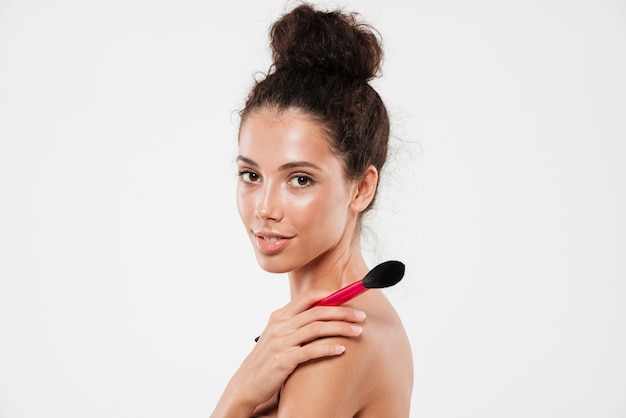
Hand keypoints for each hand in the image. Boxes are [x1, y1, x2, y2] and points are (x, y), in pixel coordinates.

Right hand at [210, 290, 365, 416]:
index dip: (330, 295)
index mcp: (279, 316)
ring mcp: (281, 342)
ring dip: (341, 328)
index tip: (349, 297)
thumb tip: (322, 312)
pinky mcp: (284, 360)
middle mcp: (280, 326)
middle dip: (343, 311)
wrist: (247, 383)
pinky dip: (329, 348)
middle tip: (361, 315)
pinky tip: (342, 348)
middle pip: (317, 311)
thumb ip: (295, 323)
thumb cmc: (267, 359)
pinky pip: (311, 350)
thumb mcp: (278, 335)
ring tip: (358, 331)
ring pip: (317, 328)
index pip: (307, 297)